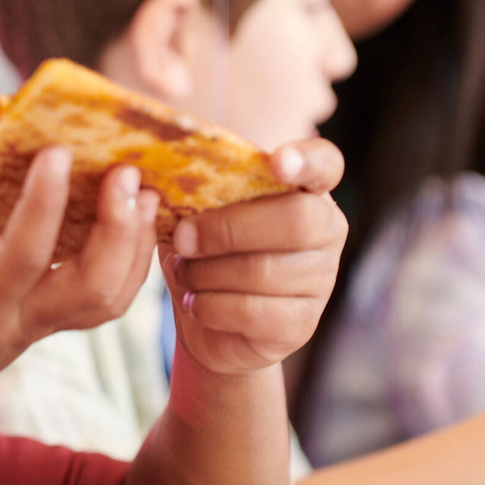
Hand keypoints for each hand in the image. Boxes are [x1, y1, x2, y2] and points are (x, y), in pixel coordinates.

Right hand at [0, 148, 158, 433]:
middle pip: (94, 287)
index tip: (57, 152)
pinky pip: (110, 297)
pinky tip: (136, 213)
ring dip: (136, 243)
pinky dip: (133, 256)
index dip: (44, 204)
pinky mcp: (57, 320)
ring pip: (113, 297)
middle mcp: (23, 322)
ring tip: (143, 188)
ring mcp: (46, 325)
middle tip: (123, 171)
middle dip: (118, 228)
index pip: (23, 257)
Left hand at [164, 138, 346, 374]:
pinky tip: (194, 302)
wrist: (210, 322)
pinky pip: (252, 311)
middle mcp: (326, 231)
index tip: (278, 160)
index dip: (306, 160)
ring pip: (264, 271)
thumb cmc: (206, 252)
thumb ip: (194, 185)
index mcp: (304, 189)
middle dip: (227, 228)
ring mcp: (320, 280)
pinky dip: (210, 306)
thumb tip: (159, 167)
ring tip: (184, 272)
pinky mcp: (301, 324)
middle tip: (183, 237)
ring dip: (207, 272)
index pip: (324, 163)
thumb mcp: (196, 212)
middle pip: (295, 220)